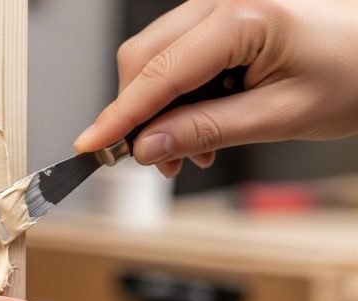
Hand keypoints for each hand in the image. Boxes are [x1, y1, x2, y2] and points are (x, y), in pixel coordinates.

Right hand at [73, 0, 357, 177]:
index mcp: (243, 16)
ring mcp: (220, 5)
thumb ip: (208, 129)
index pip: (160, 72)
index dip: (120, 115)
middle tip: (152, 161)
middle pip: (145, 57)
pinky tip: (198, 124)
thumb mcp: (282, 115)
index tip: (91, 145)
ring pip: (156, 57)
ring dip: (158, 108)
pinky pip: (178, 54)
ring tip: (188, 151)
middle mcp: (223, 0)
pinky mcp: (223, 17)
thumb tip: (149, 146)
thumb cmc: (356, 73)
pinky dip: (177, 94)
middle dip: (138, 114)